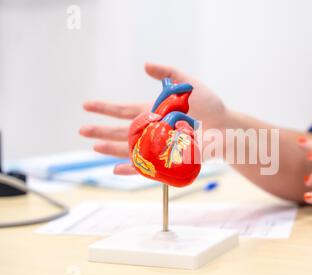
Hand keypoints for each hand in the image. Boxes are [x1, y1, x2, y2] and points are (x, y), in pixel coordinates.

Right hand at [79, 62, 225, 173]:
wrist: (225, 126)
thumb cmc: (208, 105)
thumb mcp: (187, 83)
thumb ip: (167, 73)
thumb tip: (145, 65)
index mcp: (152, 111)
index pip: (123, 110)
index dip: (105, 108)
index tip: (86, 105)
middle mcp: (152, 129)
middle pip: (121, 132)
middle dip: (100, 131)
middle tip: (82, 131)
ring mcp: (158, 145)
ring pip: (129, 149)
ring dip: (111, 149)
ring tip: (94, 147)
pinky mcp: (168, 158)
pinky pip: (147, 166)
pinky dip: (132, 169)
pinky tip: (116, 170)